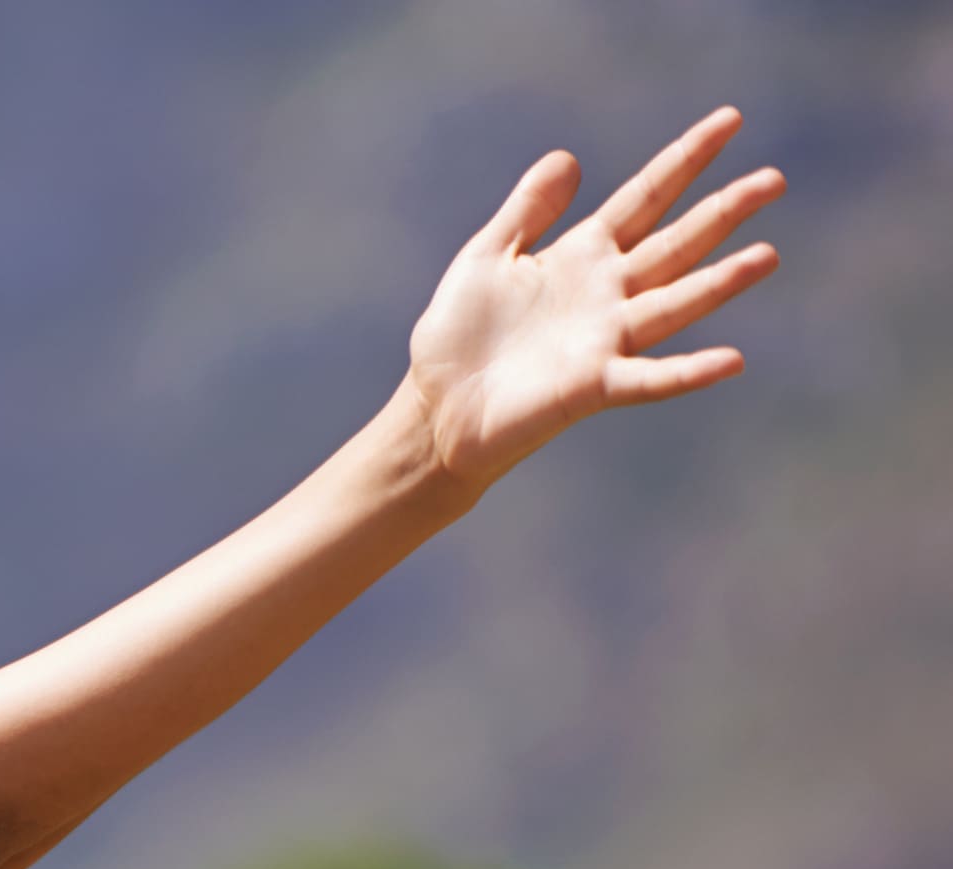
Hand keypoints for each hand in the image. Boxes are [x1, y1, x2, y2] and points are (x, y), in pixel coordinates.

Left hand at [404, 104, 783, 494]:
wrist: (434, 409)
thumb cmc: (456, 338)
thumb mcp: (486, 257)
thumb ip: (527, 210)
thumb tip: (568, 158)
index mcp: (582, 256)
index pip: (646, 197)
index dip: (686, 159)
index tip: (731, 121)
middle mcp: (605, 295)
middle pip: (676, 244)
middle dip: (723, 212)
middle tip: (774, 179)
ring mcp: (603, 341)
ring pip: (675, 303)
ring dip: (721, 283)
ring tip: (767, 256)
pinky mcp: (591, 387)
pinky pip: (650, 379)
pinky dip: (689, 373)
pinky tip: (731, 361)